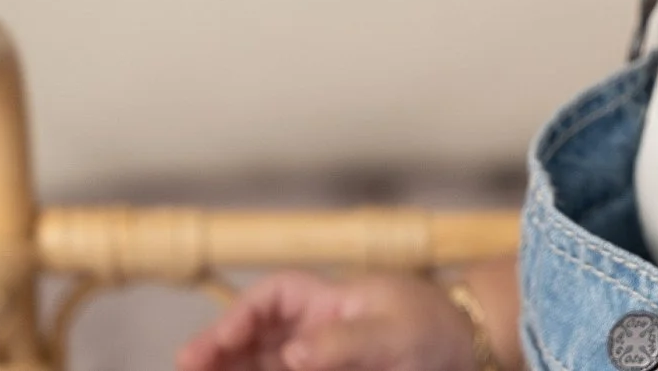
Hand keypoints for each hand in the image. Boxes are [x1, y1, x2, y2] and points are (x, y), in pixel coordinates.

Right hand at [175, 271, 476, 370]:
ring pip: (263, 360)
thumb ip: (346, 340)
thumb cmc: (438, 329)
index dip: (238, 315)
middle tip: (186, 367)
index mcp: (331, 298)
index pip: (274, 294)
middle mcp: (318, 325)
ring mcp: (321, 355)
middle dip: (219, 349)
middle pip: (255, 333)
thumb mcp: (397, 333)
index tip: (214, 343)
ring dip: (233, 369)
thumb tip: (292, 351)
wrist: (471, 348)